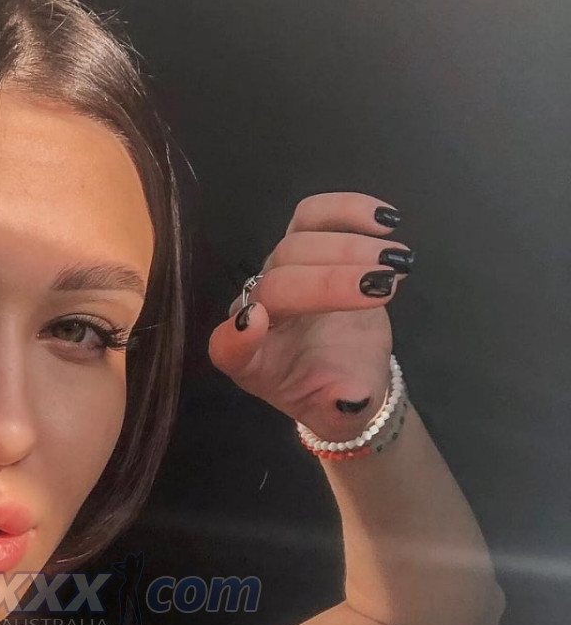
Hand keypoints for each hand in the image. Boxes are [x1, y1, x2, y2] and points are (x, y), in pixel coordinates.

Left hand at [207, 192, 411, 441]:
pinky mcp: (304, 247)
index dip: (237, 336)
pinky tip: (386, 221)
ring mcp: (277, 275)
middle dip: (330, 282)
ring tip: (396, 260)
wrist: (350, 372)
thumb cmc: (336, 394)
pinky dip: (347, 209)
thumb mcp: (340, 414)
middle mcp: (256, 315)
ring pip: (295, 244)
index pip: (227, 348)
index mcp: (251, 362)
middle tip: (384, 286)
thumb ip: (340, 409)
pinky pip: (312, 216)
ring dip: (347, 246)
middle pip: (277, 284)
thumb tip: (348, 397)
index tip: (257, 323)